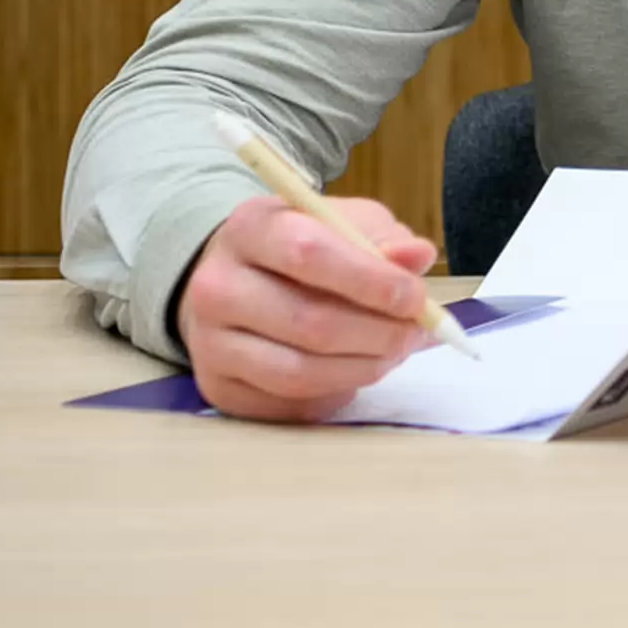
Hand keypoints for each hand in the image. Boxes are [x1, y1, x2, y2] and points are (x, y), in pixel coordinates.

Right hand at [177, 193, 438, 422]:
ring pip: (297, 372)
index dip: (369, 280)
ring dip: (362, 368)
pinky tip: (356, 370)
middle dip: (377, 333)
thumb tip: (418, 256)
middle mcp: (216, 286)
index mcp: (250, 228)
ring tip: (395, 352)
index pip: (308, 253)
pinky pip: (288, 404)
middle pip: (306, 321)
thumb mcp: (344, 223)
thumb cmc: (304, 246)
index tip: (414, 297)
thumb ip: (383, 238)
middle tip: (415, 333)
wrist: (237, 280)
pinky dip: (335, 392)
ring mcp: (209, 343)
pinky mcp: (217, 388)